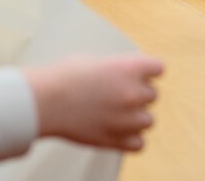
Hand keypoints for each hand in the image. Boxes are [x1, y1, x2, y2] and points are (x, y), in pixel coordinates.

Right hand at [25, 54, 162, 150]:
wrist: (45, 101)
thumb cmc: (63, 78)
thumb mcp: (94, 61)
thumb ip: (116, 68)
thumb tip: (123, 75)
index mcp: (129, 68)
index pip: (158, 68)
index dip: (148, 71)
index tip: (142, 74)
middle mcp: (132, 93)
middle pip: (152, 95)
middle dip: (138, 94)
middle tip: (119, 94)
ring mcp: (126, 119)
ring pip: (148, 120)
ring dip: (136, 117)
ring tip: (117, 113)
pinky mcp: (116, 140)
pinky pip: (139, 143)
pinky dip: (131, 139)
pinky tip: (119, 131)